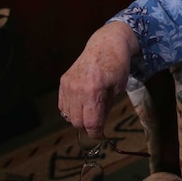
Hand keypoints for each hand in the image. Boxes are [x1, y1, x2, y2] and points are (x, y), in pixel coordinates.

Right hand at [57, 21, 138, 137]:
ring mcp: (67, 85)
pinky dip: (71, 109)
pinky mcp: (63, 81)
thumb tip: (98, 125)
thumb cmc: (117, 66)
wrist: (106, 44)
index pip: (91, 123)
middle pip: (77, 122)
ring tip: (91, 110)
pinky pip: (62, 105)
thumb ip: (106, 108)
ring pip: (68, 115)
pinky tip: (82, 104)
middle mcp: (77, 89)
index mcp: (93, 91)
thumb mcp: (118, 89)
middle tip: (98, 123)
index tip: (101, 135)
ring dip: (78, 118)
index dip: (96, 133)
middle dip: (88, 127)